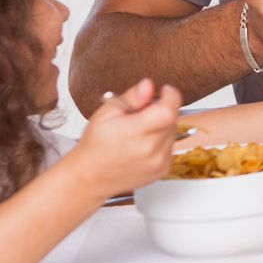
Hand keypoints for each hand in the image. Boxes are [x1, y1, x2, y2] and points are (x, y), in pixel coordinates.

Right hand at [70, 78, 181, 199]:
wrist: (90, 177)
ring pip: (173, 132)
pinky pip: (170, 146)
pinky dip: (161, 141)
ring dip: (161, 126)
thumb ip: (132, 97)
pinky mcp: (162, 170)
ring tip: (138, 132)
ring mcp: (158, 162)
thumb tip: (148, 85)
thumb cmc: (95, 145)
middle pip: (172, 119)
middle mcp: (150, 150)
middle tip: (141, 114)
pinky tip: (142, 145)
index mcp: (135, 133)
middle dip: (161, 110)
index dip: (170, 96)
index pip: (168, 110)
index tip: (164, 90)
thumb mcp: (106, 113)